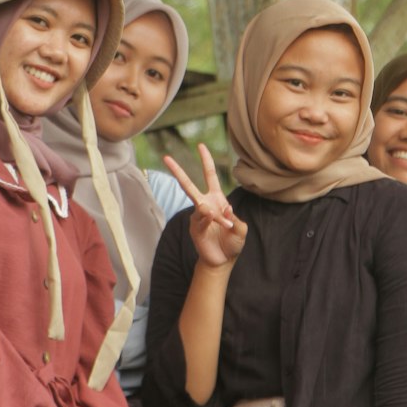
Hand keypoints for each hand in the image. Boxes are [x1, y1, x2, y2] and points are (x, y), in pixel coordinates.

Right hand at [164, 145, 246, 267]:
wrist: (223, 260)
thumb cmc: (232, 242)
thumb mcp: (241, 229)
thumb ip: (235, 219)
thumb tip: (225, 209)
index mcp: (217, 199)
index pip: (210, 175)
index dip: (206, 160)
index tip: (200, 145)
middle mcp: (205, 205)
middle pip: (188, 185)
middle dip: (178, 172)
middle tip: (166, 158)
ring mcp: (197, 217)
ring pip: (201, 207)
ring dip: (215, 215)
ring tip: (224, 225)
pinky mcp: (194, 229)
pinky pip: (201, 221)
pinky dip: (211, 222)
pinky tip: (218, 224)